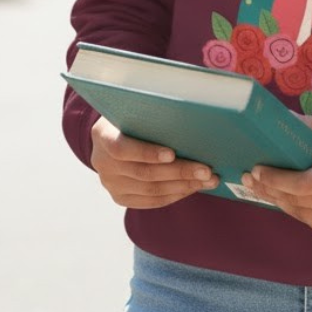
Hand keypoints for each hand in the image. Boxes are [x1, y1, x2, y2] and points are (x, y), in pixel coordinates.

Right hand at [90, 117, 218, 208]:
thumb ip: (152, 115)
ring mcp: (110, 184)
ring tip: (208, 180)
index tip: (172, 153)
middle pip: (144, 172)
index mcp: (103, 136)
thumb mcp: (136, 109)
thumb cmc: (133, 117)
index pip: (121, 148)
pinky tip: (193, 187)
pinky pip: (152, 201)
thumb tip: (190, 117)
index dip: (147, 152)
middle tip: (206, 170)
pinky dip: (175, 194)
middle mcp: (102, 163)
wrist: (113, 135)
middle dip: (179, 172)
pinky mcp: (120, 197)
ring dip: (183, 186)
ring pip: (151, 190)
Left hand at [241, 116, 311, 245]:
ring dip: (282, 201)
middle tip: (250, 176)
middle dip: (270, 189)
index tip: (256, 168)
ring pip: (302, 216)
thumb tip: (285, 117)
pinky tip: (293, 198)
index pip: (299, 184)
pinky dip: (302, 212)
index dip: (274, 178)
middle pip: (295, 202)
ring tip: (265, 186)